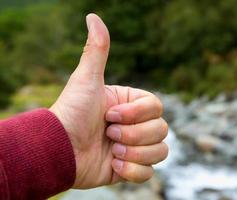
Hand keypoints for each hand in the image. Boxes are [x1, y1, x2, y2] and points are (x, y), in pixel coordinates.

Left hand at [49, 14, 167, 188]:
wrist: (57, 149)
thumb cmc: (72, 112)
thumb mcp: (86, 79)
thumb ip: (97, 50)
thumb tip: (93, 16)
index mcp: (131, 105)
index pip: (157, 107)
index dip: (136, 114)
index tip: (109, 115)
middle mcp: (136, 125)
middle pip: (162, 130)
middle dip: (133, 135)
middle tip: (108, 134)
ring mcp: (134, 148)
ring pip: (160, 152)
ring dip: (133, 153)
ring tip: (110, 151)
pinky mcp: (129, 168)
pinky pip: (148, 174)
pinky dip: (130, 171)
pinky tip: (111, 165)